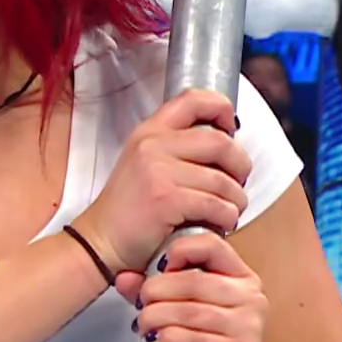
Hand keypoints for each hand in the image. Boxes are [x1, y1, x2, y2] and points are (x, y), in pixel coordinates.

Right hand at [70, 90, 251, 274]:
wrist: (101, 241)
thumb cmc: (129, 209)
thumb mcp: (144, 162)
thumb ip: (175, 147)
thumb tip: (226, 144)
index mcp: (149, 131)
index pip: (194, 99)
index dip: (222, 108)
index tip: (231, 130)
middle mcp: (152, 144)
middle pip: (220, 142)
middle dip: (241, 165)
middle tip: (237, 183)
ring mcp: (157, 171)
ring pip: (223, 180)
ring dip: (236, 200)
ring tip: (229, 211)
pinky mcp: (166, 200)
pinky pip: (216, 205)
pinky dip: (226, 217)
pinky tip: (220, 224)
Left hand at [120, 232, 270, 341]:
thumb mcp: (184, 310)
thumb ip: (154, 290)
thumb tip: (123, 278)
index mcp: (242, 278)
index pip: (212, 245)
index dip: (180, 249)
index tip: (158, 267)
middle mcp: (251, 298)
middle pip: (193, 282)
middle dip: (156, 291)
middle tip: (141, 305)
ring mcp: (248, 327)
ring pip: (190, 312)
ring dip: (157, 317)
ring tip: (144, 325)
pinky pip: (195, 340)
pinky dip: (169, 338)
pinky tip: (157, 341)